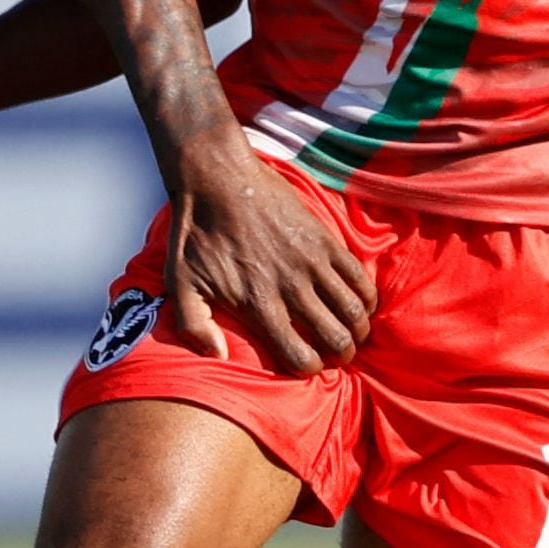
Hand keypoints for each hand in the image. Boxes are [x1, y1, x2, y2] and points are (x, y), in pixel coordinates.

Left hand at [163, 130, 371, 373]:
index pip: (299, 355)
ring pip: (353, 310)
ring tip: (352, 334)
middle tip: (338, 355)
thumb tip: (218, 356)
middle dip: (341, 354)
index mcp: (258, 303)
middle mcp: (290, 286)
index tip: (309, 366)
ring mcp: (311, 261)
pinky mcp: (324, 239)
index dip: (310, 368)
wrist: (218, 179)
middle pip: (335, 337)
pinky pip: (360, 276)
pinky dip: (367, 297)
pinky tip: (361, 304)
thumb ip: (194, 325)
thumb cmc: (196, 234)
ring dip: (358, 329)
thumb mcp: (181, 282)